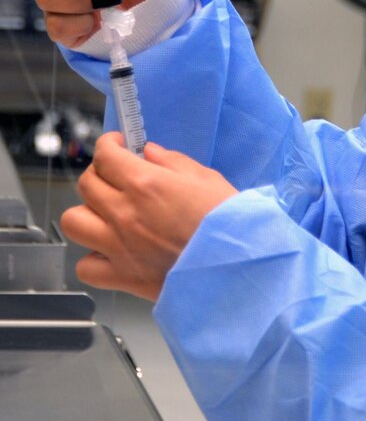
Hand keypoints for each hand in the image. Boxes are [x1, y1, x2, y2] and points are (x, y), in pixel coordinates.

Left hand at [60, 133, 237, 301]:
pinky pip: (85, 266)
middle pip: (86, 184)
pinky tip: (111, 251)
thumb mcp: (208, 180)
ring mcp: (119, 246)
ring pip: (73, 222)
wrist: (237, 266)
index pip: (106, 156)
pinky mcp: (122, 275)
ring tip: (106, 214)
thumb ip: (174, 163)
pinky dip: (93, 258)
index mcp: (146, 184)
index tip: (116, 145)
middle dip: (99, 173)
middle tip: (115, 176)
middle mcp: (125, 213)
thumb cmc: (229, 223)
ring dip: (87, 214)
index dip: (108, 144)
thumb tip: (150, 153)